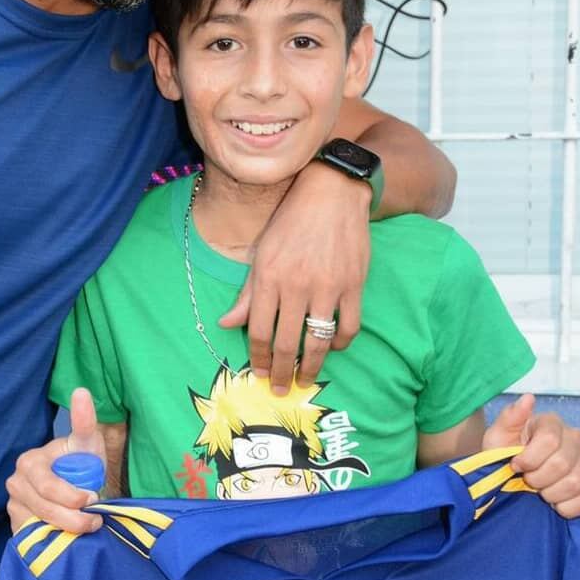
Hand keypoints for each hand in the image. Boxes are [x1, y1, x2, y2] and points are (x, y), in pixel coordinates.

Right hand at [5, 388, 105, 535]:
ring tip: (88, 524)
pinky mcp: (16, 528)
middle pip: (46, 509)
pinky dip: (55, 540)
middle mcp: (15, 484)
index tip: (91, 498)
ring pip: (41, 527)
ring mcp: (13, 507)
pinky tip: (67, 534)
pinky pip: (35, 540)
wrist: (79, 490)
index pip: (48, 486)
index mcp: (29, 462)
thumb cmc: (83, 464)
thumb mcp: (87, 443)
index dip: (72, 497)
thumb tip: (81, 390)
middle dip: (75, 517)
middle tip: (96, 517)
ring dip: (69, 530)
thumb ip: (84, 420)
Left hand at [219, 162, 370, 393]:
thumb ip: (246, 293)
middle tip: (279, 388)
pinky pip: (348, 326)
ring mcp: (328, 286)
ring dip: (311, 367)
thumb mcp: (261, 253)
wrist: (332, 192)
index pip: (259, 330)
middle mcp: (297, 285)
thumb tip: (225, 324)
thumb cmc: (290, 221)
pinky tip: (331, 347)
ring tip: (305, 378)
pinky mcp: (354, 284)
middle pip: (286, 343)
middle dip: (281, 372)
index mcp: (269, 277)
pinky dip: (339, 343)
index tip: (258, 373)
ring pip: (318, 341)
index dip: (257, 357)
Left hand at [483, 393, 579, 518]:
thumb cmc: (503, 454)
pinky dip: (566, 507)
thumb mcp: (498, 436)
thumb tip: (528, 398)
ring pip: (575, 483)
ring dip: (550, 493)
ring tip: (539, 491)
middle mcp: (574, 437)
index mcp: (551, 422)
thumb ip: (511, 417)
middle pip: (562, 464)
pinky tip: (554, 503)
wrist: (512, 478)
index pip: (550, 441)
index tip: (516, 465)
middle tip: (527, 480)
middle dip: (537, 478)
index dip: (529, 459)